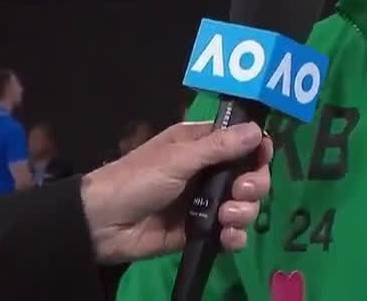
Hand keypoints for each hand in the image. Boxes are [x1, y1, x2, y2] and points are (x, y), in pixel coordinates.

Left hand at [81, 121, 272, 263]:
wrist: (104, 224)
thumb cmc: (138, 179)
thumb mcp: (178, 158)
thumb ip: (219, 147)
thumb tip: (257, 130)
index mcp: (201, 145)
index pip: (241, 142)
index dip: (257, 148)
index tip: (263, 156)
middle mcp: (208, 172)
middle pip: (250, 175)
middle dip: (254, 183)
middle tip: (241, 190)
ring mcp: (205, 203)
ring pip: (244, 205)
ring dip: (244, 211)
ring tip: (225, 216)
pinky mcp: (201, 231)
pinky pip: (231, 233)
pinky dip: (235, 236)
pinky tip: (227, 236)